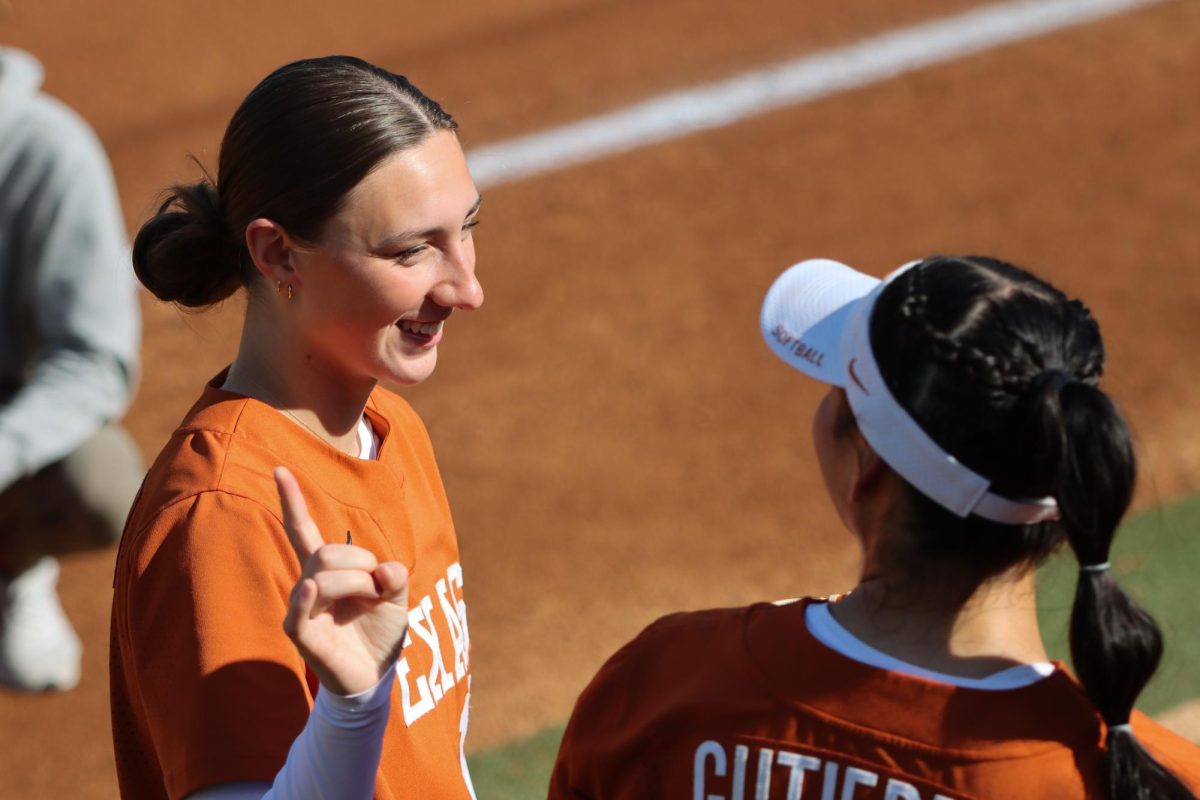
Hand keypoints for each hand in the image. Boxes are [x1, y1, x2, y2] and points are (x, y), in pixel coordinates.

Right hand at [274, 466, 409, 695]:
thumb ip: (395, 577)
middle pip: (326, 550)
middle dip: (361, 560)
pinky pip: (298, 612)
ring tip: (371, 600)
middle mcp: (310, 585)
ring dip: (357, 581)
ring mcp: (302, 609)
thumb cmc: (380, 634)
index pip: (303, 530)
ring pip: (321, 573)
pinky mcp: (302, 635)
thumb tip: (385, 570)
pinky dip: (306, 598)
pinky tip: (311, 588)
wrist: (377, 676)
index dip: (293, 501)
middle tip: (378, 586)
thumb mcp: (398, 599)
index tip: (281, 469)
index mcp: (329, 571)